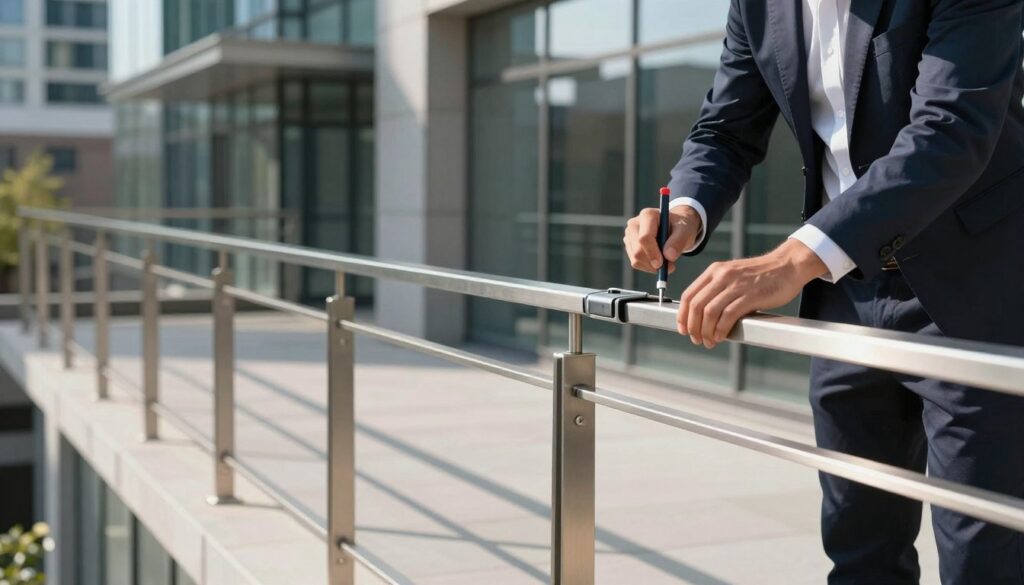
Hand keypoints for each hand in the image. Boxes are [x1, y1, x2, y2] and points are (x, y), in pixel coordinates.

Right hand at [623, 206, 701, 273]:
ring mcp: (629, 236)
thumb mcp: (685, 231)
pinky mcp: (630, 246)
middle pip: (637, 251)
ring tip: (667, 262)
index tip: (662, 264)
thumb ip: (678, 241)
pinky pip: (636, 263)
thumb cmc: (680, 227)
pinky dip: (649, 267)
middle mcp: (634, 224)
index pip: (644, 238)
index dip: (652, 253)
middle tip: (670, 267)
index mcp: (648, 215)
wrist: (675, 227)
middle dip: (652, 263)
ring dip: (652, 267)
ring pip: (635, 259)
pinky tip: (659, 261)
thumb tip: (669, 256)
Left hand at [677, 239, 827, 347]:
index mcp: (714, 271)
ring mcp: (736, 285)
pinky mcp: (750, 295)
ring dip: (706, 331)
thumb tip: (703, 315)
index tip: (683, 328)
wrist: (788, 265)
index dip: (682, 315)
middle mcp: (722, 276)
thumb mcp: (733, 275)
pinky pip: (728, 315)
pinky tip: (721, 336)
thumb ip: (718, 290)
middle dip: (692, 326)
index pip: (688, 295)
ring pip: (709, 312)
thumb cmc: (762, 274)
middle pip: (696, 305)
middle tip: (696, 339)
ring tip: (709, 341)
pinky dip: (721, 329)